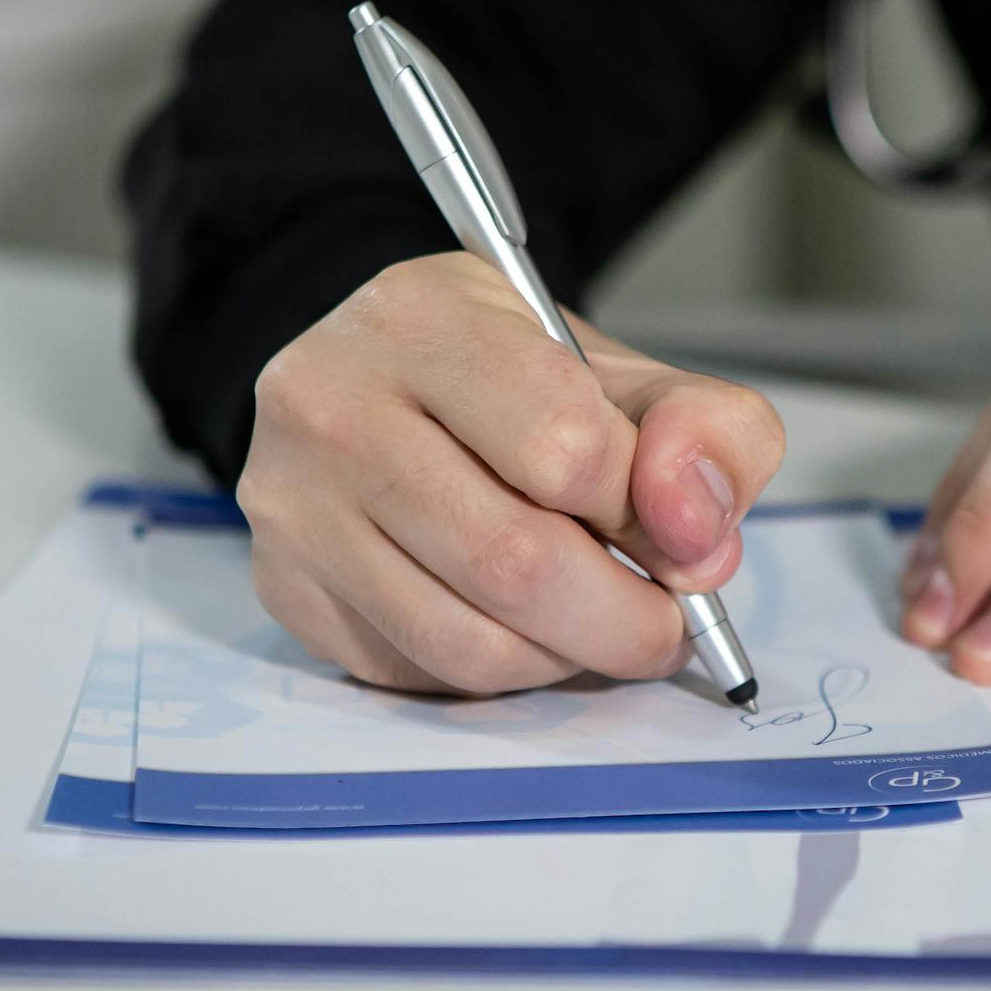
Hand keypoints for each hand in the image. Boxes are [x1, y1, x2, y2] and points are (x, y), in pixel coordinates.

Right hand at [240, 252, 784, 694]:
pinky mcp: (287, 587)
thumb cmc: (507, 382)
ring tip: (601, 625)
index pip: (566, 448)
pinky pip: (423, 672)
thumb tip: (697, 534)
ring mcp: (295, 504)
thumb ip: (703, 430)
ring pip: (470, 640)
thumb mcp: (618, 369)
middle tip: (668, 622)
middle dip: (626, 618)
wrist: (377, 389)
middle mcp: (332, 404)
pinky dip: (504, 672)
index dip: (651, 516)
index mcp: (422, 319)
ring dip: (567, 657)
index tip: (683, 539)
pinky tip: (525, 629)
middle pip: (516, 563)